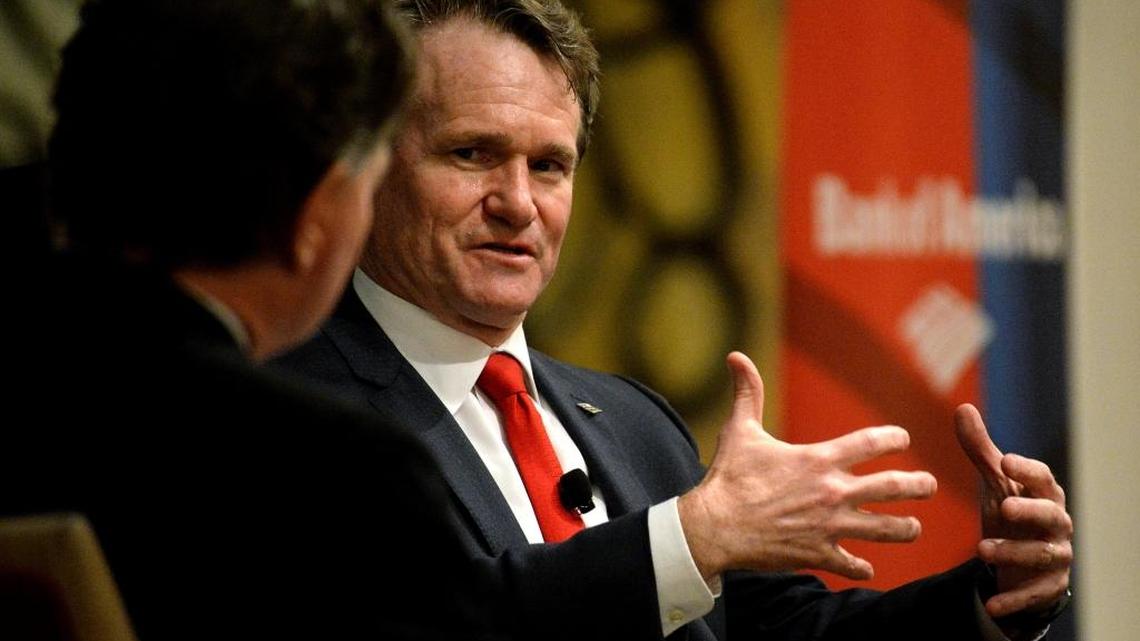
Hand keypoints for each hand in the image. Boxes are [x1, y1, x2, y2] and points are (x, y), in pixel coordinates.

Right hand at [677, 352, 936, 580]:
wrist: (715, 526)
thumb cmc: (728, 476)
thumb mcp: (740, 430)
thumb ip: (747, 392)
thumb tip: (735, 356)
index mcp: (819, 459)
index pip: (873, 442)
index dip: (894, 438)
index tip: (902, 439)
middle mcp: (832, 492)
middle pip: (893, 487)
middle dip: (919, 485)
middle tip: (930, 485)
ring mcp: (829, 526)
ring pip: (884, 530)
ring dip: (905, 528)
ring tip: (915, 527)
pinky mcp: (818, 554)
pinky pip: (851, 565)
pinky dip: (861, 568)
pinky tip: (868, 569)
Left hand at [954, 404, 1071, 619]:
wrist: (1018, 559)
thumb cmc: (1010, 512)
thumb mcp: (994, 482)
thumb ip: (979, 449)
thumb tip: (963, 408)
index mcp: (1043, 494)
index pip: (1042, 478)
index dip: (1027, 469)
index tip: (1005, 460)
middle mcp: (1056, 523)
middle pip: (1052, 515)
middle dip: (1030, 510)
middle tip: (1004, 506)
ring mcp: (1055, 554)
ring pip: (1042, 554)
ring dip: (1013, 552)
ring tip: (980, 550)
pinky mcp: (1048, 585)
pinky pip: (1035, 593)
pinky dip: (1015, 599)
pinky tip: (993, 605)